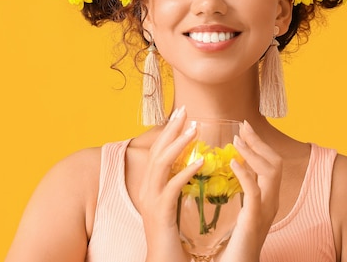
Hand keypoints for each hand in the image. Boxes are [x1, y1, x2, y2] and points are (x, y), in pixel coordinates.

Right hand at [138, 106, 202, 261]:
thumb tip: (190, 164)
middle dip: (170, 130)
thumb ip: (177, 184)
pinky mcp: (160, 213)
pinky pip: (172, 187)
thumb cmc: (171, 236)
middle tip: (185, 110)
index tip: (181, 114)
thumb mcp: (172, 204)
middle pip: (156, 151)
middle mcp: (146, 189)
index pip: (157, 151)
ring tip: (194, 129)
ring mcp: (150, 201)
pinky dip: (186, 172)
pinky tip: (200, 161)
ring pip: (161, 164)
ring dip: (178, 144)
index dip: (168, 132)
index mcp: (150, 186)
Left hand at [218, 121, 282, 261]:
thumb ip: (238, 194)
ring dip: (253, 152)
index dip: (259, 145)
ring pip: (271, 172)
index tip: (244, 129)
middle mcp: (271, 203)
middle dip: (259, 142)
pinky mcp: (254, 220)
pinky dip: (246, 174)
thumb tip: (228, 171)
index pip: (271, 165)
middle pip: (276, 163)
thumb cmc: (231, 247)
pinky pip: (255, 192)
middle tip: (242, 127)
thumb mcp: (238, 214)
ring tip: (236, 140)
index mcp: (267, 200)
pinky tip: (232, 164)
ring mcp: (265, 211)